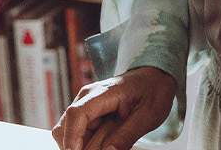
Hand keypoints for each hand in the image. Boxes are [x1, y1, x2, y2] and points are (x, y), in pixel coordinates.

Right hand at [52, 67, 177, 149]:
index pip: (77, 114)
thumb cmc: (152, 91)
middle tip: (106, 149)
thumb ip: (127, 135)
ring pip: (68, 134)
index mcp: (102, 93)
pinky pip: (78, 134)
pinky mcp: (87, 114)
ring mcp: (84, 105)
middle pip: (66, 128)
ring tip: (111, 143)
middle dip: (79, 146)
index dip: (73, 138)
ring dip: (83, 146)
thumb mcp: (148, 115)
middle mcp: (87, 97)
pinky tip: (104, 144)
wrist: (154, 77)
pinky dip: (86, 144)